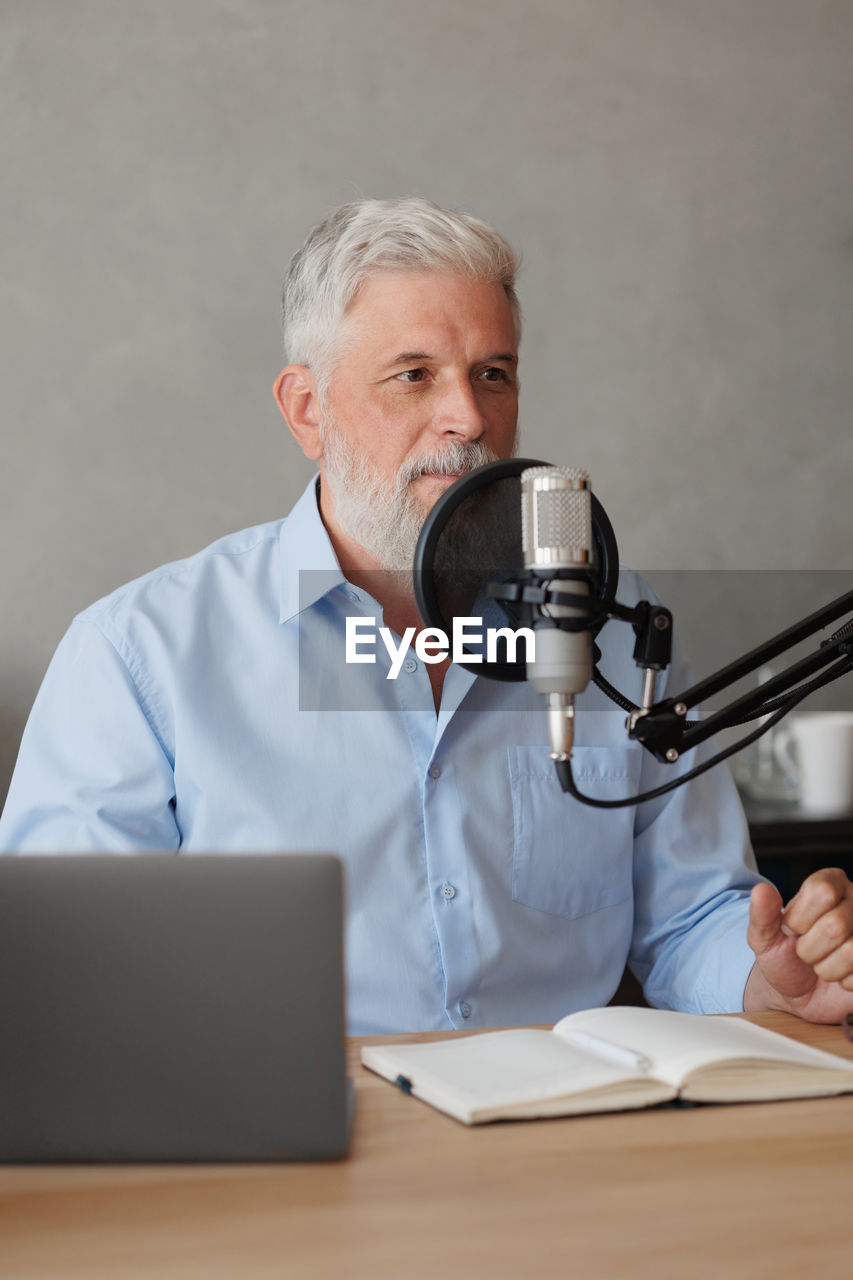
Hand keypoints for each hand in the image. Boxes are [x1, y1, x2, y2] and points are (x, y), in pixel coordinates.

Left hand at [744, 868, 852, 1021]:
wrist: (799, 992)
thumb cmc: (783, 956)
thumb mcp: (765, 936)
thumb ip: (761, 914)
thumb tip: (761, 890)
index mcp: (830, 883)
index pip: (822, 891)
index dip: (800, 919)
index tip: (791, 929)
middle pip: (837, 925)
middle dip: (809, 949)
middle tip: (805, 952)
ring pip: (852, 952)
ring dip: (826, 969)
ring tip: (821, 964)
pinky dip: (843, 983)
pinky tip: (840, 975)